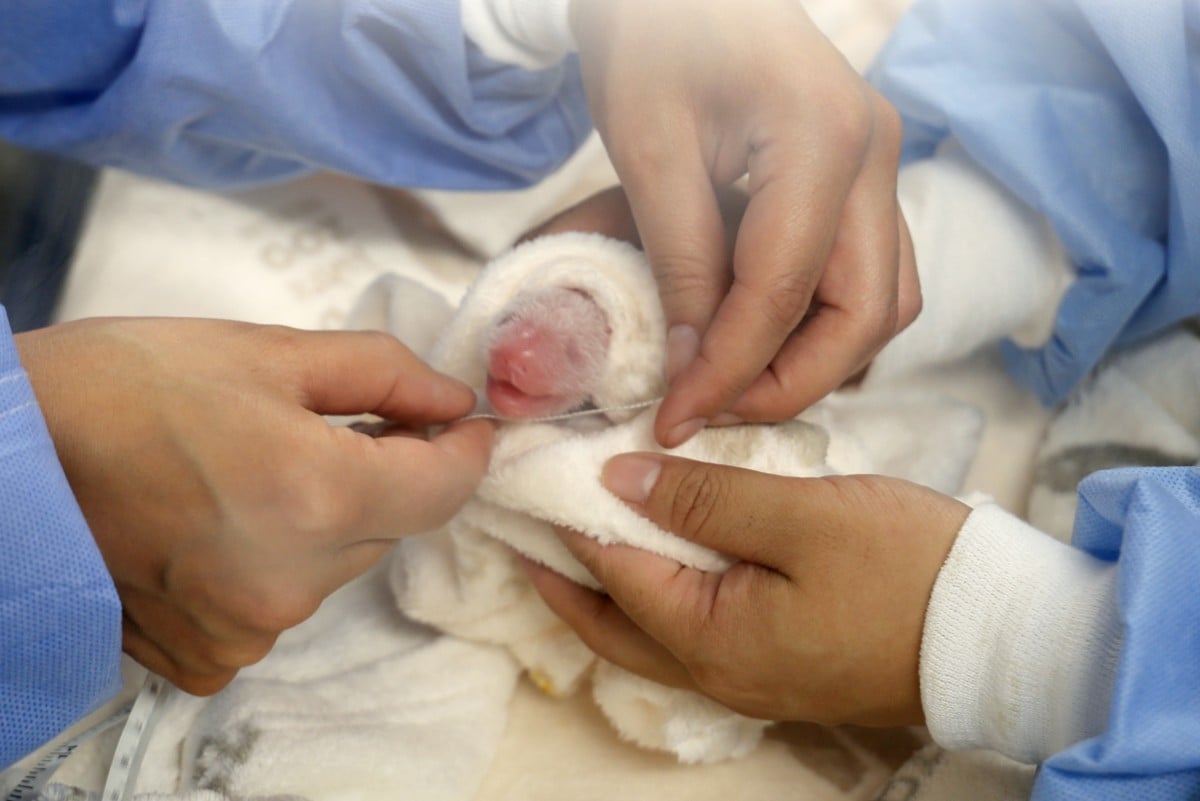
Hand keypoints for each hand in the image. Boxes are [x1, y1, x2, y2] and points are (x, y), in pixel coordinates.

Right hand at [16, 318, 492, 694]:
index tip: (463, 425)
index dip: (465, 452)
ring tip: (248, 470)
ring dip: (323, 522)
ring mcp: (247, 631)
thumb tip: (452, 403)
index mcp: (315, 496)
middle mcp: (291, 583)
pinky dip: (272, 567)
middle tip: (328, 427)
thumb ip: (381, 376)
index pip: (442, 490)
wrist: (4, 462)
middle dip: (379, 477)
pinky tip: (218, 523)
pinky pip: (279, 608)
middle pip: (388, 528)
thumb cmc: (123, 387)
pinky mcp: (208, 658)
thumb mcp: (266, 351)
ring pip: (336, 568)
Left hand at [522, 453, 968, 725]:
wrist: (999, 632)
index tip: (533, 478)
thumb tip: (618, 478)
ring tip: (580, 541)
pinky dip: (660, 597)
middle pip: (614, 626)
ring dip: (610, 590)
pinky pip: (694, 634)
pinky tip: (665, 561)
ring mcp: (752, 677)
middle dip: (564, 579)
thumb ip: (704, 500)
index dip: (570, 521)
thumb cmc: (905, 568)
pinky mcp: (781, 665)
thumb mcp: (802, 518)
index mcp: (712, 638)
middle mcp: (719, 672)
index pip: (614, 573)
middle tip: (524, 532)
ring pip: (652, 634)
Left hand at [570, 0, 918, 445]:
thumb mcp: (648, 149)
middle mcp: (875, 153)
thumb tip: (695, 367)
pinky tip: (762, 336)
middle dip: (791, 381)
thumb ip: (681, 263)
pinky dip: (824, 320)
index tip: (677, 419)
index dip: (729, 370)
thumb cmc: (652, 33)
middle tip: (713, 412)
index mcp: (825, 138)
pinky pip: (869, 270)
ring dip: (818, 358)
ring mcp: (877, 161)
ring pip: (884, 300)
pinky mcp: (860, 172)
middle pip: (867, 312)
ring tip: (734, 383)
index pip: (787, 293)